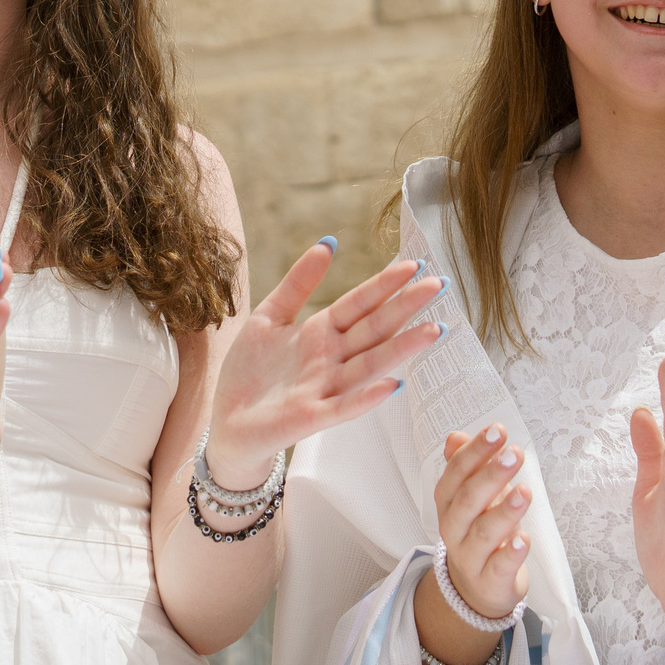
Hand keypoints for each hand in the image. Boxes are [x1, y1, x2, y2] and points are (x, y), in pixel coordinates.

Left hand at [204, 240, 444, 488]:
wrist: (226, 420)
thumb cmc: (250, 371)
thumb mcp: (269, 316)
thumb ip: (298, 283)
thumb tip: (328, 243)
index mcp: (321, 332)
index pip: (360, 303)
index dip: (384, 284)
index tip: (415, 264)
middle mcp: (331, 358)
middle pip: (373, 329)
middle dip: (405, 307)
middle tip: (438, 285)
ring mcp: (325, 388)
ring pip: (369, 364)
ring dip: (401, 348)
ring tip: (433, 330)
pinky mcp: (313, 417)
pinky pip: (344, 406)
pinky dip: (367, 397)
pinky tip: (393, 385)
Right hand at [433, 423, 531, 620]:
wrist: (475, 589)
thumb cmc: (478, 533)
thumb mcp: (471, 498)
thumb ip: (465, 467)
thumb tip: (455, 436)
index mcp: (448, 504)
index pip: (456, 474)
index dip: (474, 452)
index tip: (498, 431)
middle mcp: (454, 529)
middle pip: (467, 500)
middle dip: (491, 475)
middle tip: (514, 454)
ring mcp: (470, 557)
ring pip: (483, 533)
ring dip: (504, 511)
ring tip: (524, 491)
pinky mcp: (490, 582)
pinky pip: (498, 567)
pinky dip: (511, 552)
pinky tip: (524, 538)